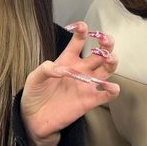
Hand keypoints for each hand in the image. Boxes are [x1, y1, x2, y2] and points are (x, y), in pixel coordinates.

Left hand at [20, 21, 119, 145]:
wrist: (34, 119)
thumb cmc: (34, 94)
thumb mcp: (34, 77)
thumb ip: (46, 68)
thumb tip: (62, 69)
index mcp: (67, 60)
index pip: (79, 41)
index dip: (82, 31)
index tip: (82, 26)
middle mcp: (80, 70)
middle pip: (99, 53)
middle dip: (105, 43)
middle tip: (104, 40)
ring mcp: (86, 85)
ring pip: (107, 70)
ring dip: (112, 61)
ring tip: (109, 58)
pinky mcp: (89, 101)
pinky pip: (106, 95)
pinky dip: (112, 90)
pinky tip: (110, 86)